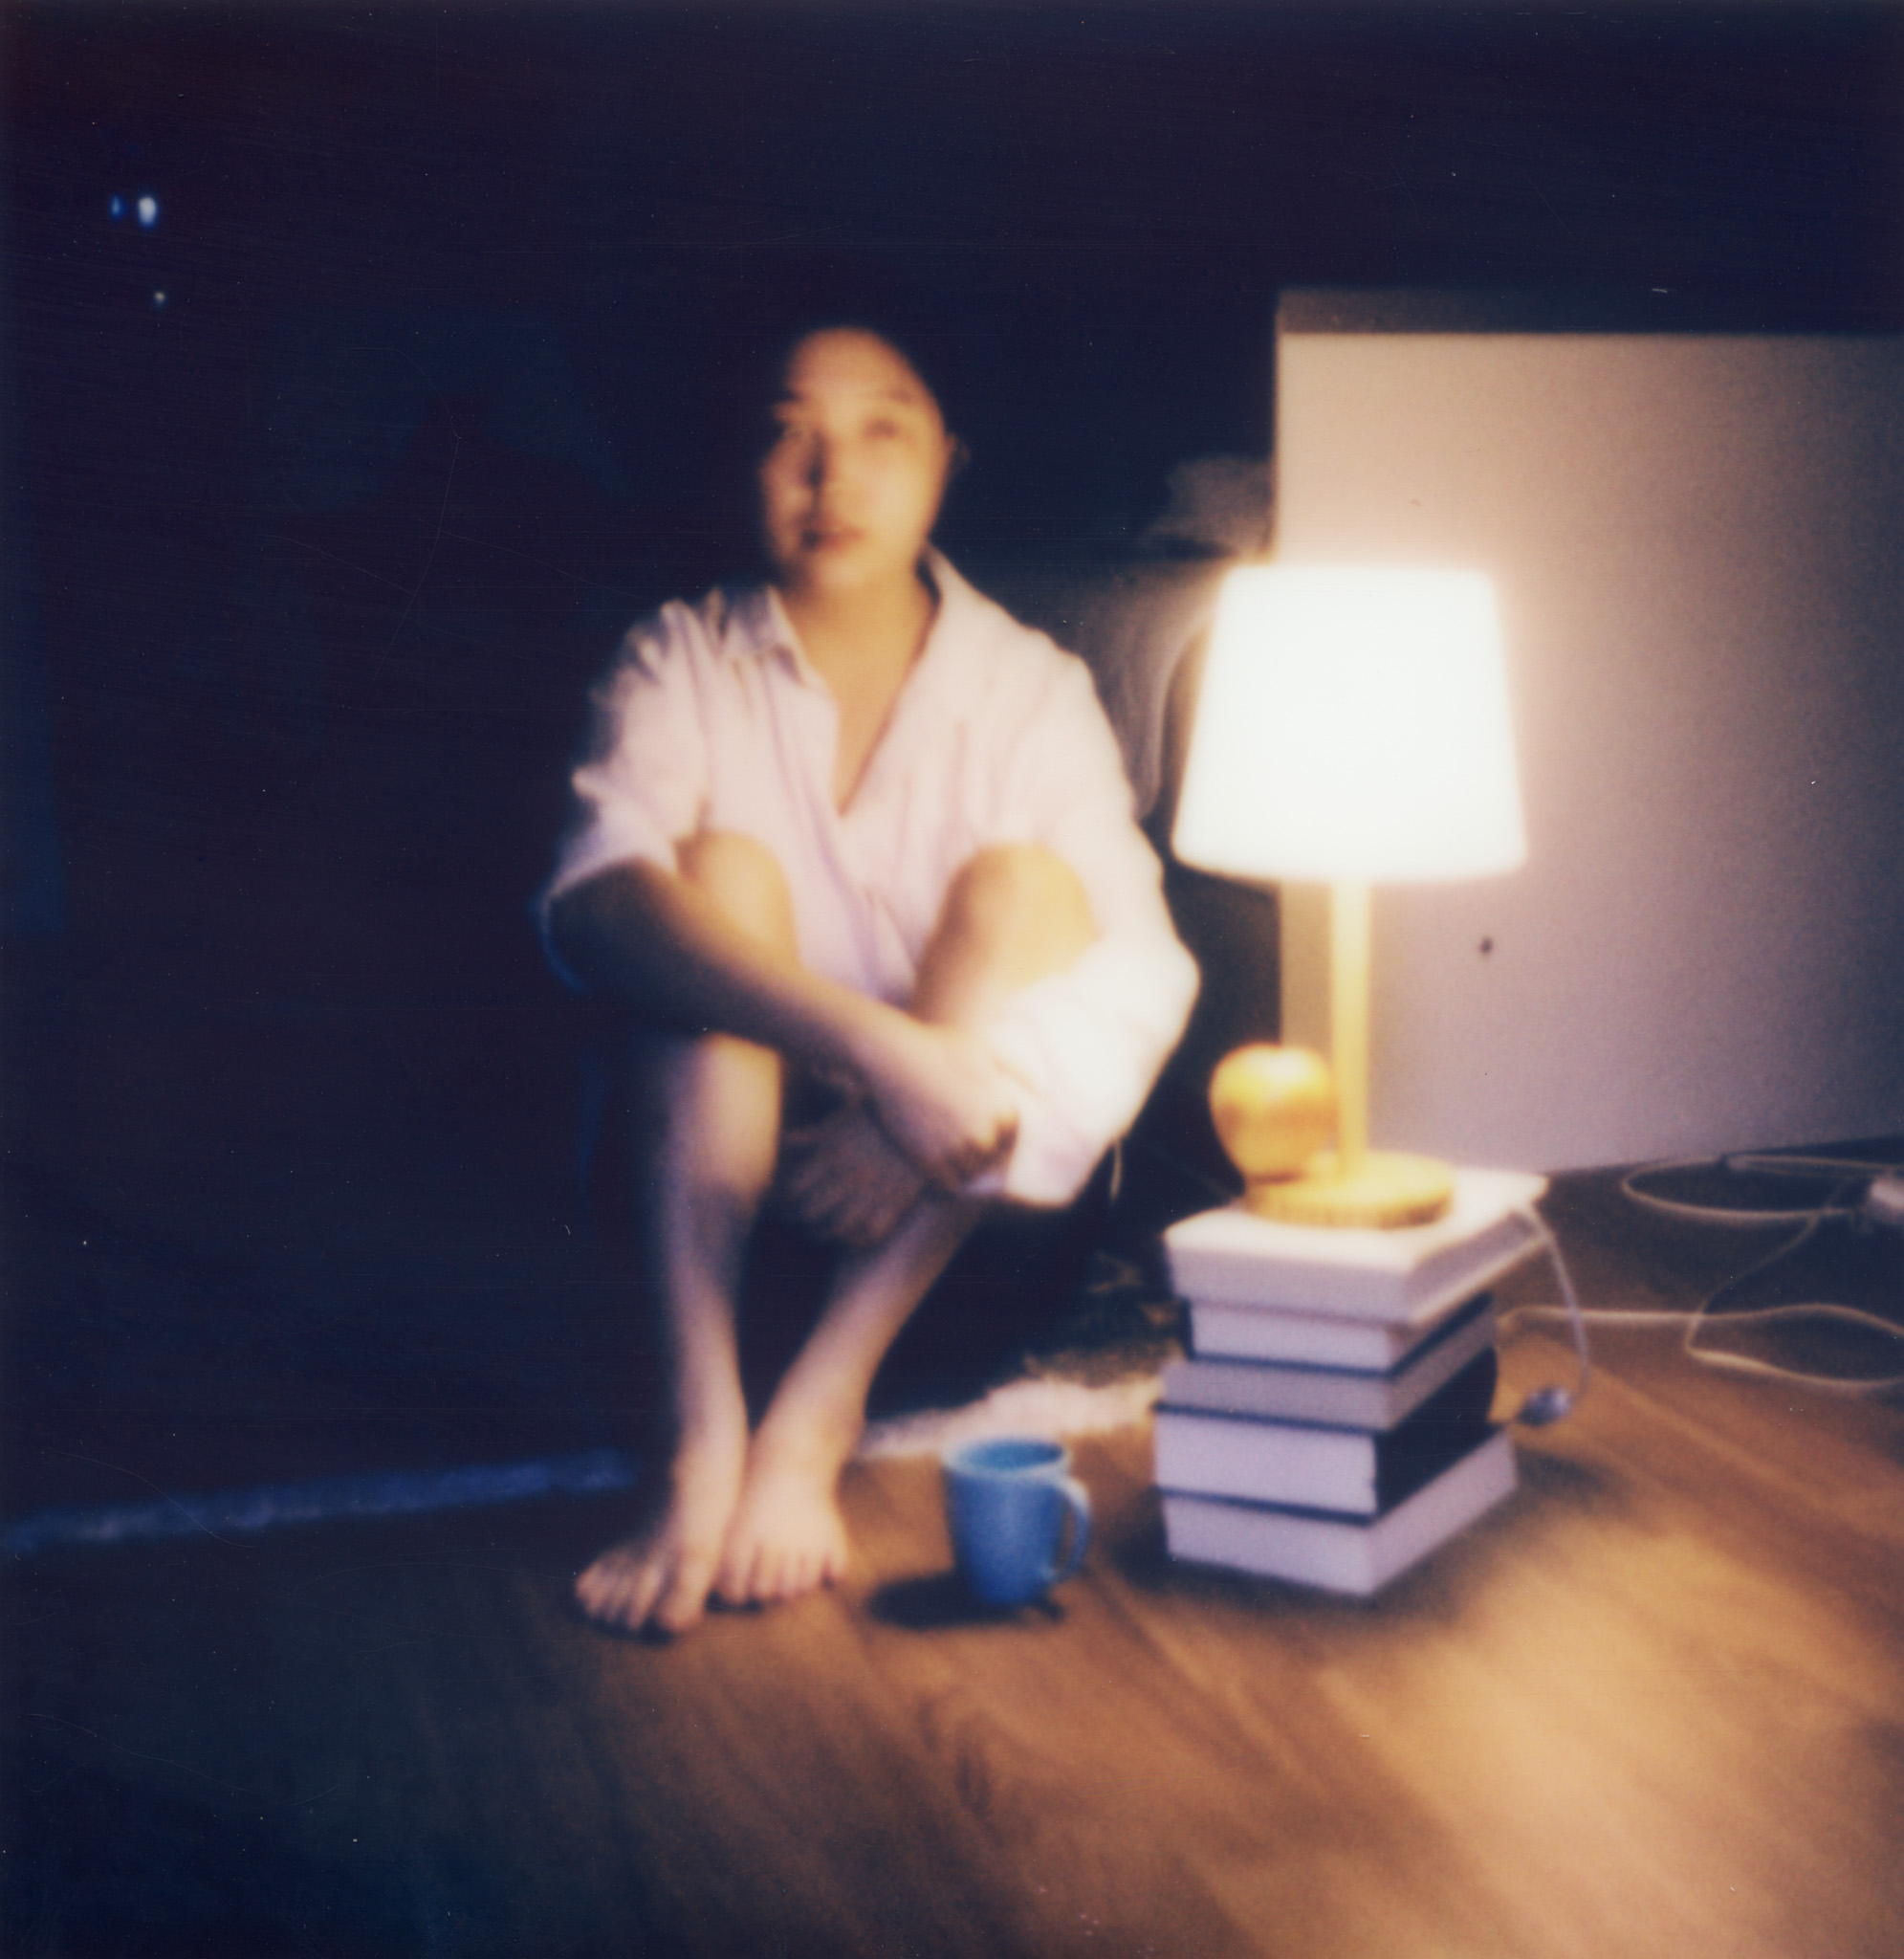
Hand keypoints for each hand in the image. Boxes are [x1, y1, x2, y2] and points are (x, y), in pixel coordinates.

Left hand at [773, 1102, 929, 1246]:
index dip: (789, 1200)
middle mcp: (847, 1176)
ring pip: (838, 1227)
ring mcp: (871, 1190)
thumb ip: (815, 1134)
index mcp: (830, 1156)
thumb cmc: (880, 1115)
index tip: (792, 1204)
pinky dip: (863, 1239)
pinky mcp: (896, 1200)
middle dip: (805, 1220)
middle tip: (808, 1222)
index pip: (796, 1189)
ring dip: (830, 1233)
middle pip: (810, 1212)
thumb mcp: (844, 1118)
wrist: (922, 1116)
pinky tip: (859, 1234)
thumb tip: (789, 1140)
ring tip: (829, 1233)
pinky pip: (872, 1232)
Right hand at [855, 1015, 1021, 1190]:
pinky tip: (942, 1165)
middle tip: (967, 1144)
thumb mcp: (987, 1048)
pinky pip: (949, 1182)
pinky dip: (949, 1178)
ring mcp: (956, 1149)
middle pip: (994, 1159)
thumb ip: (1020, 1068)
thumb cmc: (941, 1046)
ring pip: (973, 1173)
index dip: (1000, 1134)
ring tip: (956, 1155)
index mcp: (1003, 1109)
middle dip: (985, 1154)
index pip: (1012, 1137)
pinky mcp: (929, 1159)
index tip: (984, 1127)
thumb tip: (1043, 1091)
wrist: (894, 1056)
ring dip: (968, 1168)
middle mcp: (984, 1133)